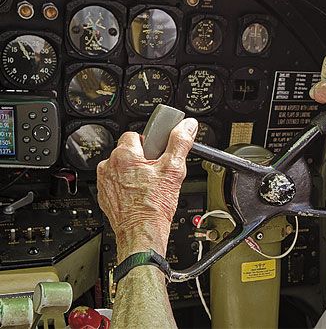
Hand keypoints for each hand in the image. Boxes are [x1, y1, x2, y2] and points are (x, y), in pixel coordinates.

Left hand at [97, 119, 197, 261]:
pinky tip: (139, 196)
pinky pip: (115, 184)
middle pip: (128, 152)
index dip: (149, 143)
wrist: (142, 234)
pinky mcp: (104, 196)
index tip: (157, 153)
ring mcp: (105, 182)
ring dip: (133, 173)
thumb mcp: (174, 170)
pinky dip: (126, 187)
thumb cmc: (154, 207)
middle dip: (142, 159)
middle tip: (156, 173)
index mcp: (124, 155)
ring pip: (121, 168)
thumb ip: (180, 143)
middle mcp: (109, 166)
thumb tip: (187, 126)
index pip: (135, 135)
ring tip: (148, 187)